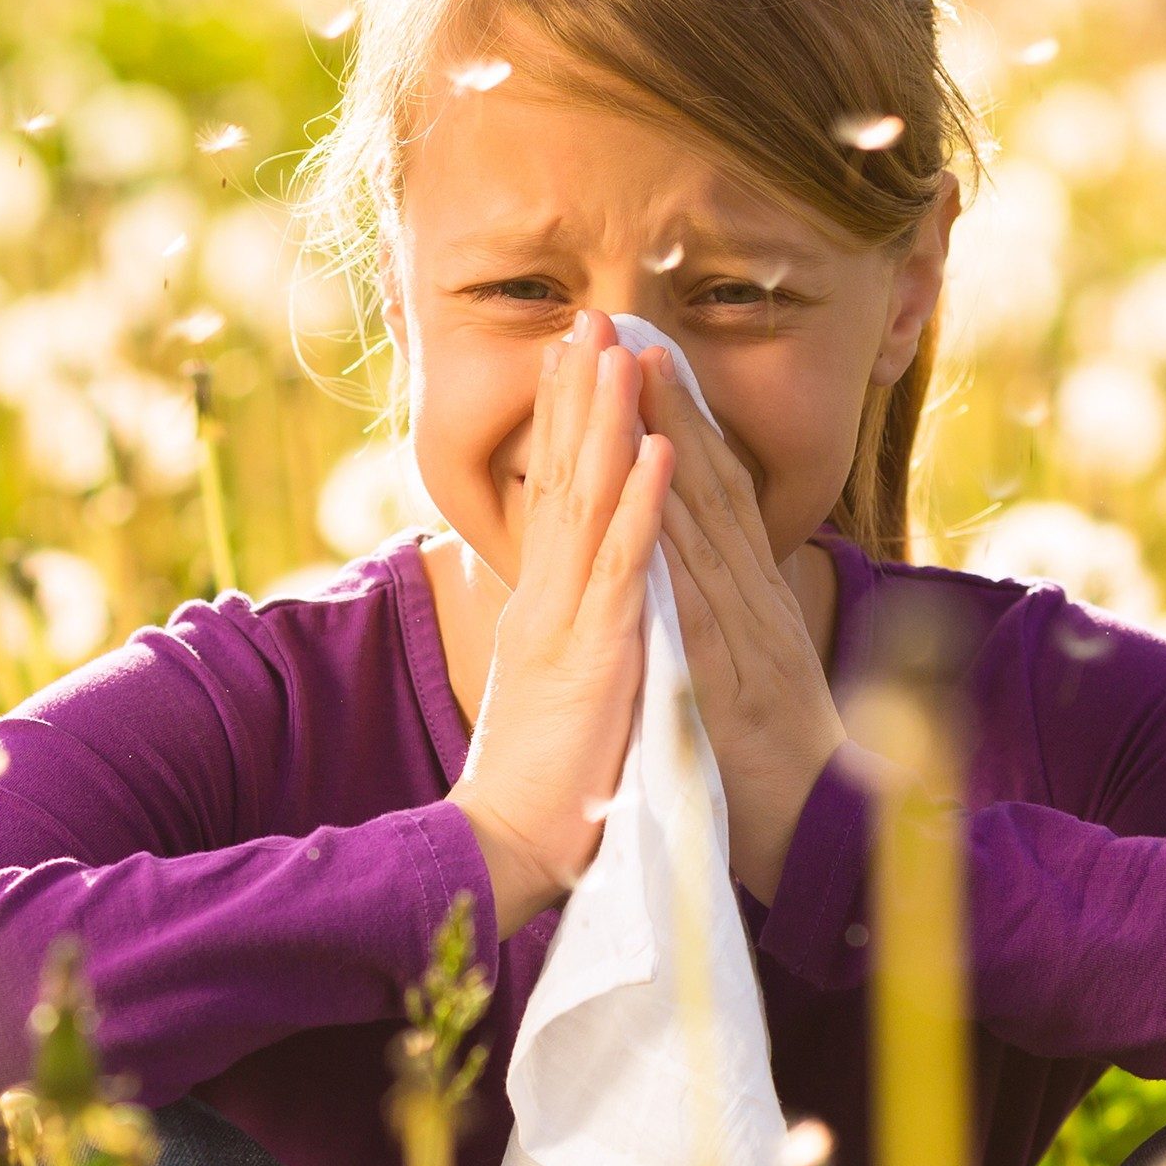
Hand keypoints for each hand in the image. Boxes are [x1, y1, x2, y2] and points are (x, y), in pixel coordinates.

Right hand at [449, 311, 675, 936]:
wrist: (508, 847)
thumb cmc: (540, 783)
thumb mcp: (550, 688)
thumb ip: (558, 634)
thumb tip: (561, 598)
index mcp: (540, 605)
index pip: (551, 494)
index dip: (564, 423)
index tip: (574, 359)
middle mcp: (546, 598)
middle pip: (562, 476)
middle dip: (576, 395)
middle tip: (588, 318)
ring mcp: (568, 620)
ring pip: (590, 501)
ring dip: (607, 422)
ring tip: (620, 352)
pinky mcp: (597, 653)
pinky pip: (625, 566)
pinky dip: (643, 503)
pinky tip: (657, 449)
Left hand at [639, 344, 847, 899]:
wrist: (824, 841)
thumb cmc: (776, 766)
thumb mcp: (751, 675)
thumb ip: (730, 621)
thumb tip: (706, 577)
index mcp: (752, 599)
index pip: (713, 494)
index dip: (680, 422)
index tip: (645, 357)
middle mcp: (752, 599)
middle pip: (707, 484)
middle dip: (668, 403)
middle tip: (629, 326)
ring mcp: (743, 632)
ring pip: (702, 521)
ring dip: (668, 441)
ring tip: (634, 371)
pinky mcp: (726, 677)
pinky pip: (695, 597)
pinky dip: (675, 538)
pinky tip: (653, 487)